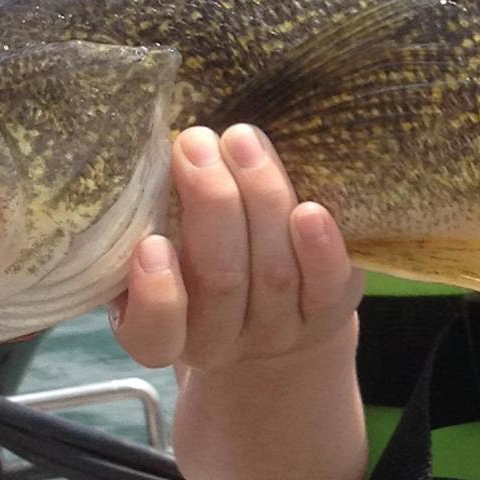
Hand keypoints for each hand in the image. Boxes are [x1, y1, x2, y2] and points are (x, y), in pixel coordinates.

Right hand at [110, 124, 362, 371]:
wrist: (279, 320)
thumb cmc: (205, 261)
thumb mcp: (167, 246)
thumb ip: (157, 212)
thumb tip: (167, 142)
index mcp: (163, 332)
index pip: (153, 333)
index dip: (154, 295)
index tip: (150, 243)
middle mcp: (220, 340)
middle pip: (221, 282)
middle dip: (211, 203)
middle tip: (195, 143)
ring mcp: (278, 331)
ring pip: (273, 273)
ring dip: (260, 196)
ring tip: (242, 138)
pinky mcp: (328, 315)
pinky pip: (326, 286)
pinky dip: (318, 247)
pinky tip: (310, 208)